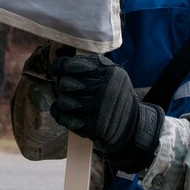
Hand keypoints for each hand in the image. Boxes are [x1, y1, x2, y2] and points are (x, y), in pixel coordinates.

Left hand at [50, 53, 163, 171]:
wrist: (131, 122)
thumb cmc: (115, 93)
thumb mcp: (112, 73)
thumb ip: (91, 65)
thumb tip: (62, 63)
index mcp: (109, 73)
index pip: (74, 66)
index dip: (60, 67)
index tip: (57, 70)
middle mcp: (105, 90)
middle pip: (66, 83)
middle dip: (63, 85)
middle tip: (66, 86)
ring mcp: (99, 110)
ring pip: (64, 102)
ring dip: (62, 100)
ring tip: (67, 100)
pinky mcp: (94, 127)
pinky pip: (65, 118)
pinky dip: (59, 114)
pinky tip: (61, 110)